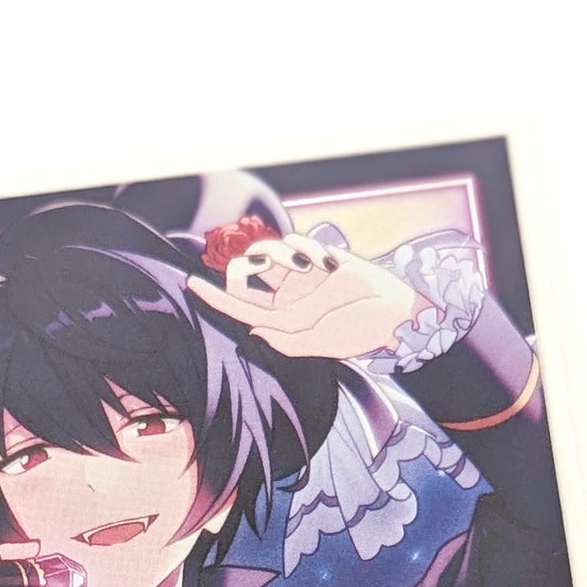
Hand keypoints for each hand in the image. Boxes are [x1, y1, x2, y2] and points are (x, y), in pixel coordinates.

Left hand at [189, 230, 426, 360]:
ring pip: (269, 251)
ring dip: (281, 254)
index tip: (192, 284)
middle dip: (246, 266)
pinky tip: (325, 262)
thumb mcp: (320, 345)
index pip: (239, 306)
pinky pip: (297, 241)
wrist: (393, 312)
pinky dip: (305, 247)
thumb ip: (286, 341)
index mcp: (281, 319)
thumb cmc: (358, 332)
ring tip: (309, 267)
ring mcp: (301, 273)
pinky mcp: (318, 255)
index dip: (213, 297)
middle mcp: (286, 294)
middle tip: (263, 267)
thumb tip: (254, 331)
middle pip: (246, 272)